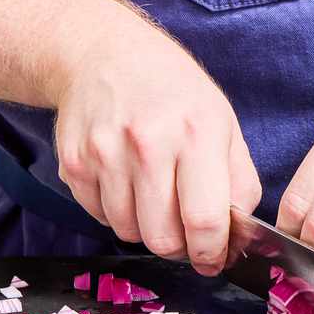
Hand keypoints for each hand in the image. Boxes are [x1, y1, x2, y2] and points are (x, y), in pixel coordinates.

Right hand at [53, 25, 261, 275]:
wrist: (103, 53)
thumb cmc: (172, 90)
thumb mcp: (223, 123)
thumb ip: (239, 181)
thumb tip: (238, 237)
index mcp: (196, 133)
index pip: (204, 221)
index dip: (212, 253)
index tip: (214, 260)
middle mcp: (148, 144)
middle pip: (162, 239)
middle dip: (179, 247)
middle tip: (184, 232)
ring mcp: (105, 154)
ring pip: (129, 232)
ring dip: (145, 228)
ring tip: (153, 195)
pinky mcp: (75, 163)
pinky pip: (100, 216)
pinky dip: (116, 212)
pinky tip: (126, 181)